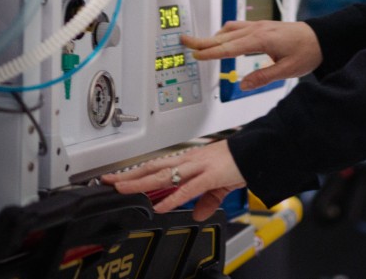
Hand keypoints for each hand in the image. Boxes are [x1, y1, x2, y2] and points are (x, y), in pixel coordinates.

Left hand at [102, 141, 244, 219]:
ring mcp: (197, 167)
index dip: (137, 172)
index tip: (118, 177)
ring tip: (123, 188)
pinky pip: (187, 188)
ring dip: (141, 182)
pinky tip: (160, 205)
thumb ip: (206, 201)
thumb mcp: (218, 184)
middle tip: (108, 181)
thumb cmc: (238, 161)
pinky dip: (172, 198)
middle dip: (129, 175)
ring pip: (162, 174)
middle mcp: (188, 161)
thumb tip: (196, 214)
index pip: (157, 166)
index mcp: (189, 161)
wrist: (256, 152)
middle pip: (152, 167)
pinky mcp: (209, 176)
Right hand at [183, 20, 320, 90]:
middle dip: (203, 40)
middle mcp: (257, 30)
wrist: (321, 38)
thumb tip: (242, 84)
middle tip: (185, 41)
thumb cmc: (308, 51)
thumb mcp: (287, 70)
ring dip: (212, 36)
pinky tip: (222, 37)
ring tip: (199, 43)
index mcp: (261, 40)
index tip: (196, 55)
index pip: (229, 48)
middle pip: (223, 36)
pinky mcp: (262, 26)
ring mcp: (259, 26)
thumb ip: (263, 77)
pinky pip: (238, 27)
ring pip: (229, 29)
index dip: (211, 52)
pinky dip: (225, 32)